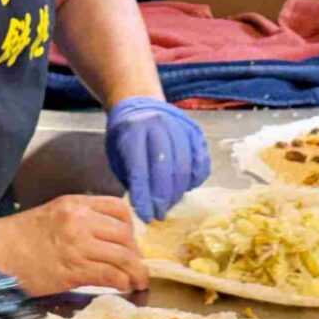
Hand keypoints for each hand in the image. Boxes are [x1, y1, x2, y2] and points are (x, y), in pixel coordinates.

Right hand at [0, 194, 148, 295]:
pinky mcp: (73, 270)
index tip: (129, 242)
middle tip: (136, 266)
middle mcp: (80, 221)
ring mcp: (77, 245)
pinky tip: (124, 287)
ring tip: (138, 281)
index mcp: (75, 204)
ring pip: (122, 256)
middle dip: (135, 253)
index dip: (130, 228)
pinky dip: (122, 282)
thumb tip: (109, 236)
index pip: (119, 209)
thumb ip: (81, 219)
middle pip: (125, 235)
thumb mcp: (53, 213)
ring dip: (135, 271)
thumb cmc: (20, 235)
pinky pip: (109, 275)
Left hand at [105, 96, 211, 221]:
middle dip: (162, 198)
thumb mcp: (117, 154)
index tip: (146, 216)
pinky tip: (186, 188)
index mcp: (133, 131)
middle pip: (165, 170)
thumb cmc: (125, 135)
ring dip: (178, 191)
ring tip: (170, 204)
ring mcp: (179, 127)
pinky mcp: (195, 131)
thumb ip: (131, 177)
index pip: (140, 171)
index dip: (143, 197)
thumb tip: (146, 205)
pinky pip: (200, 161)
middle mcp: (158, 126)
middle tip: (159, 214)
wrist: (139, 103)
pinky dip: (195, 178)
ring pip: (184, 166)